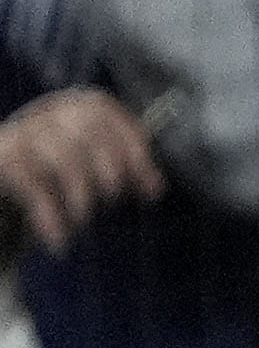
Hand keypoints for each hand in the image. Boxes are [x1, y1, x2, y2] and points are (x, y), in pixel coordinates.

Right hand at [0, 91, 158, 250]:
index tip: (150, 188)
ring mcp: (19, 132)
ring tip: (85, 220)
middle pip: (87, 129)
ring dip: (82, 194)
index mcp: (72, 106)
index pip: (103, 111)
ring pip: (63, 157)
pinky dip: (50, 216)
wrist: (2, 191)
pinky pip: (31, 185)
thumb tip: (155, 188)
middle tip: (113, 201)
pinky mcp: (1, 158)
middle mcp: (45, 112)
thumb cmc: (53, 176)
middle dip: (112, 170)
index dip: (132, 146)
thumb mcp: (89, 165)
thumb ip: (122, 169)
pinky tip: (60, 240)